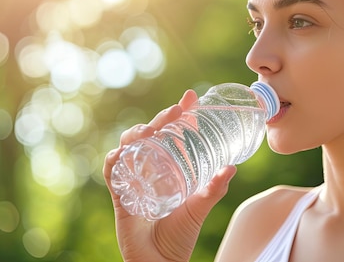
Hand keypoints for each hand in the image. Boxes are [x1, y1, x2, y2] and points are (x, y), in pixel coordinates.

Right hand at [102, 90, 236, 261]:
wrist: (161, 261)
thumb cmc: (180, 234)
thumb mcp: (201, 207)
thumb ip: (215, 189)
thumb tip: (232, 167)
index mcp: (171, 166)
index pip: (174, 132)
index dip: (180, 113)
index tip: (190, 97)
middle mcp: (152, 167)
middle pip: (151, 134)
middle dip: (161, 117)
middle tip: (176, 110)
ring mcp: (135, 178)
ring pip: (130, 145)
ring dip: (137, 132)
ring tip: (150, 130)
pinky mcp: (121, 194)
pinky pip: (112, 171)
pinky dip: (114, 159)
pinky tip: (122, 153)